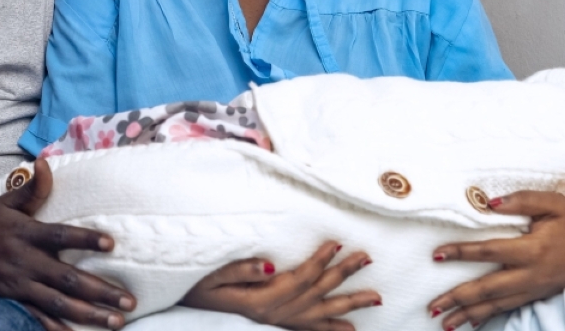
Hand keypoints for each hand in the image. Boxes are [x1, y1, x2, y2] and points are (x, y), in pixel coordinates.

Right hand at [0, 159, 135, 330]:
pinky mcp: (12, 302)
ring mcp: (19, 286)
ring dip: (90, 314)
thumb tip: (45, 163)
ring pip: (59, 303)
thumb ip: (32, 188)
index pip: (60, 236)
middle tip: (129, 300)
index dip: (85, 239)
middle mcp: (25, 262)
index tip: (111, 243)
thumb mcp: (5, 202)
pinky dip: (57, 329)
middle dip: (101, 291)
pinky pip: (38, 318)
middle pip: (67, 278)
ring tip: (117, 321)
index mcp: (26, 234)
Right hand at [181, 241, 379, 330]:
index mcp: (263, 299)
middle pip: (317, 293)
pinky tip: (349, 328)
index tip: (337, 242)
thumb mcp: (213, 276)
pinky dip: (330, 330)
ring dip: (349, 304)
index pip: (300, 277)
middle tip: (366, 258)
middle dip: (343, 275)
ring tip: (375, 297)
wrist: (189, 306)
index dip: (320, 260)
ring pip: (321, 313)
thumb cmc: (198, 288)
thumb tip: (271, 265)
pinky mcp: (276, 324)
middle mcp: (276, 313)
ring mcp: (278, 322)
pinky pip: (309, 330)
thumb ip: (241, 270)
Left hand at [428, 191, 564, 329]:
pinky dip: (488, 316)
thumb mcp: (554, 203)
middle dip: (459, 298)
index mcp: (533, 249)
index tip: (438, 255)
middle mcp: (531, 274)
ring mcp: (534, 288)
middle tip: (432, 306)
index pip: (490, 252)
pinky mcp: (537, 294)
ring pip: (497, 305)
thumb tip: (488, 202)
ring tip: (444, 322)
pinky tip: (470, 322)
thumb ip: (521, 200)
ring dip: (469, 314)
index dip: (462, 253)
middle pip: (488, 289)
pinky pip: (509, 308)